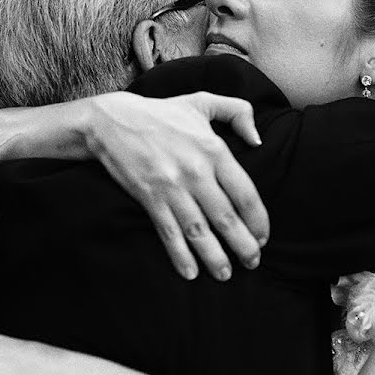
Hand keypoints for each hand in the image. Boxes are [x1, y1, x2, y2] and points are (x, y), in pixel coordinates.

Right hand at [86, 91, 268, 280]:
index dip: (258, 221)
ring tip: (225, 274)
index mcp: (214, 150)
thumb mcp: (203, 100)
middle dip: (242, 246)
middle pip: (226, 218)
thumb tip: (258, 140)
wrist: (112, 120)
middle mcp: (195, 172)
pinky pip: (169, 233)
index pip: (245, 194)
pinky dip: (180, 255)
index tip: (263, 237)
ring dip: (215, 257)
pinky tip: (190, 272)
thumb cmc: (161, 113)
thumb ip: (238, 112)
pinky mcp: (149, 198)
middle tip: (252, 263)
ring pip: (199, 231)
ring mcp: (171, 187)